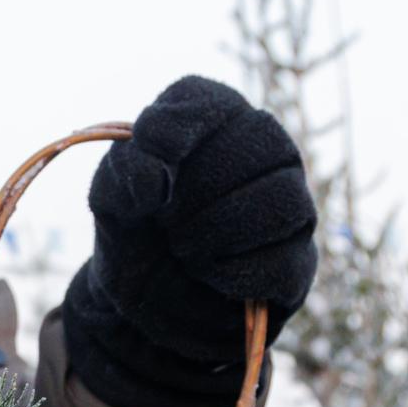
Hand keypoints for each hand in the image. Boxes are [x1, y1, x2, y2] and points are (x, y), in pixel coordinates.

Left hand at [61, 75, 318, 406]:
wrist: (143, 305)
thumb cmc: (134, 234)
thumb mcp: (110, 200)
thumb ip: (124, 174)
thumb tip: (155, 178)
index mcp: (216, 121)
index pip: (213, 101)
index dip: (181, 126)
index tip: (152, 161)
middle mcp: (265, 153)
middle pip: (262, 140)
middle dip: (203, 186)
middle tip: (166, 221)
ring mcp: (290, 205)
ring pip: (285, 200)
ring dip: (221, 229)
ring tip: (184, 250)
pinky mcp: (297, 263)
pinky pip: (285, 262)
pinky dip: (235, 273)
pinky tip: (209, 274)